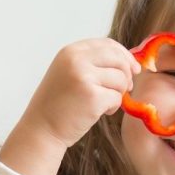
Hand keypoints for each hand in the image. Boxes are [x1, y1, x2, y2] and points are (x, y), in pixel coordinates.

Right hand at [0, 39, 139, 174]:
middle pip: (118, 59)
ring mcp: (84, 77)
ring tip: (103, 103)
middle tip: (125, 89)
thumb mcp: (68, 73)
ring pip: (121, 79)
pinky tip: (100, 112)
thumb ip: (92, 63)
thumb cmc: (57, 105)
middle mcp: (76, 60)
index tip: (132, 68)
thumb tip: (129, 62)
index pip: (108, 44)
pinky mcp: (93, 97)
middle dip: (127, 75)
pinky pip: (117, 97)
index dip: (124, 56)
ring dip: (118, 93)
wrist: (41, 129)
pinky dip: (113, 107)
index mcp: (70, 51)